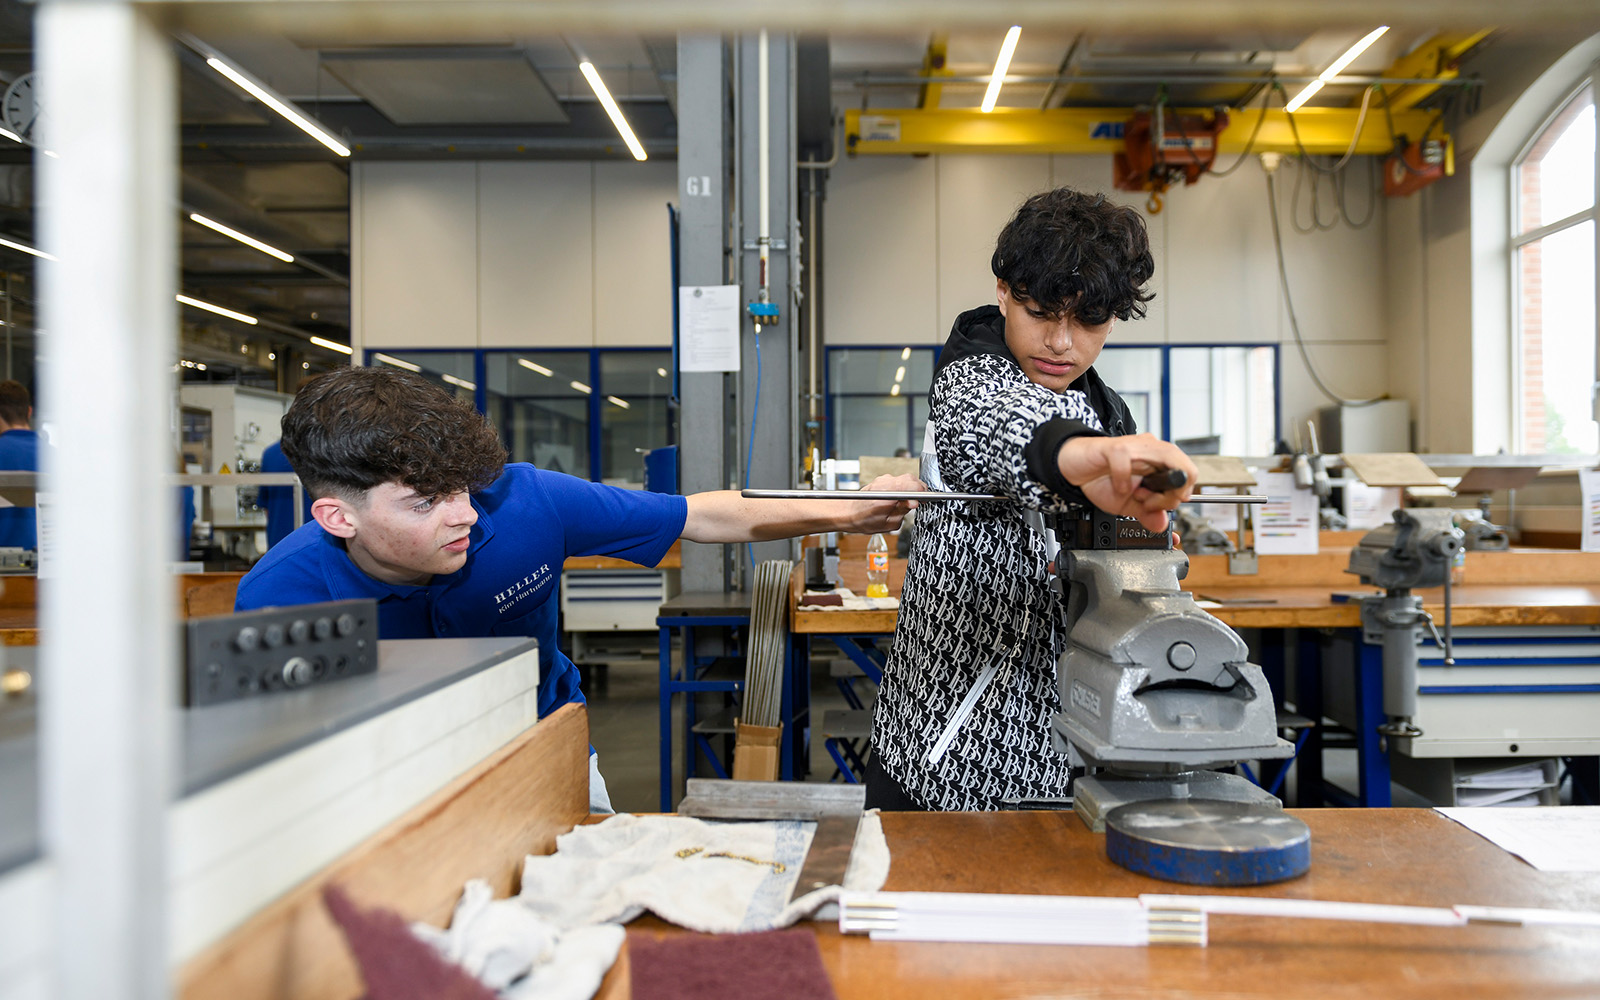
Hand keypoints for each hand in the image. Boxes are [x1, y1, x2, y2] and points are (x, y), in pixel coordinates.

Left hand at [848, 474, 922, 532]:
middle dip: (918, 489)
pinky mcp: (880, 480)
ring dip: (910, 487)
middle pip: (910, 479)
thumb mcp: (888, 523)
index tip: (924, 501)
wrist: (847, 513)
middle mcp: (885, 483)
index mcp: (888, 494)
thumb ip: (902, 512)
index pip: (913, 486)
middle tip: (920, 501)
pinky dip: (902, 487)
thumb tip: (914, 503)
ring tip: (909, 501)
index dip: (922, 493)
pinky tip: (900, 497)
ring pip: (904, 478)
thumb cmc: (863, 520)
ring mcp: (882, 479)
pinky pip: (896, 480)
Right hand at [1057, 434, 1196, 532]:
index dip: (1180, 495)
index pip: (1189, 473)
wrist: (1073, 466)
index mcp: (1159, 461)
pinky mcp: (1113, 448)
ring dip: (1153, 489)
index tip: (1160, 507)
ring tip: (1138, 497)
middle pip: (1183, 467)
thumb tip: (1163, 525)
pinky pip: (1126, 463)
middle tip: (1150, 505)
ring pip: (1165, 458)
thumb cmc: (1100, 478)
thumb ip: (1147, 514)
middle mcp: (1151, 449)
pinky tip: (1118, 488)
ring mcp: (1134, 446)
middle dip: (1171, 495)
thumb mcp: (1127, 504)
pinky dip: (1124, 482)